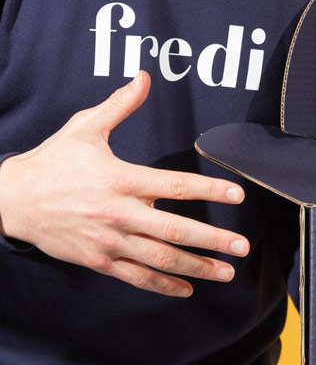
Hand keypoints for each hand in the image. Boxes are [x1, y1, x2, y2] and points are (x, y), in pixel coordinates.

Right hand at [0, 71, 249, 297]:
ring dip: (196, 267)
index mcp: (122, 179)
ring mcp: (109, 241)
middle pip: (174, 230)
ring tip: (226, 271)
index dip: (210, 191)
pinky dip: (162, 285)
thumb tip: (144, 77)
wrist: (12, 200)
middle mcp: (119, 213)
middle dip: (212, 240)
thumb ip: (120, 104)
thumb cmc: (53, 160)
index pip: (175, 185)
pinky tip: (186, 289)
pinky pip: (135, 276)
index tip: (237, 196)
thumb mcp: (85, 126)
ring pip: (160, 259)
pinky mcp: (98, 260)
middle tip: (242, 246)